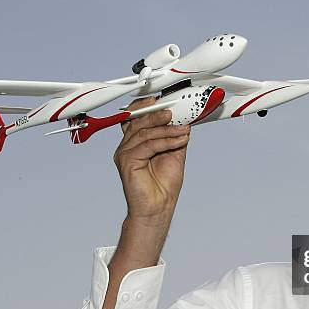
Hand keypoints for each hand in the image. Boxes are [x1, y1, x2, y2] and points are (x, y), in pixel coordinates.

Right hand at [113, 96, 190, 221]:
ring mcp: (125, 153)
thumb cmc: (164, 184)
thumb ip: (175, 135)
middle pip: (138, 121)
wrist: (158, 207)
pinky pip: (147, 145)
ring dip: (167, 129)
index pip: (136, 117)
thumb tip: (184, 118)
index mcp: (135, 142)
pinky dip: (166, 141)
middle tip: (175, 111)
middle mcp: (127, 146)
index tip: (165, 101)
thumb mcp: (174, 152)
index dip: (148, 106)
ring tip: (183, 130)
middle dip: (158, 114)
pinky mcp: (127, 161)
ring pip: (144, 132)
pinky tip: (180, 140)